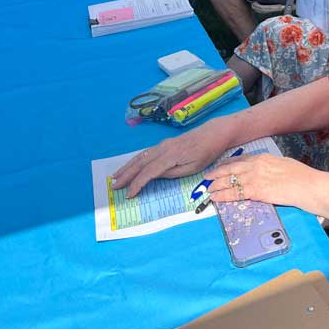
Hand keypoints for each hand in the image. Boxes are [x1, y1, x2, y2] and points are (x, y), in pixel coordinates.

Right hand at [111, 117, 232, 197]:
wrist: (214, 133)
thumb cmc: (207, 152)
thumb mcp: (193, 167)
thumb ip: (173, 173)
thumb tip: (155, 176)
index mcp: (171, 156)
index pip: (149, 172)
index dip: (137, 184)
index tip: (128, 195)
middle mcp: (163, 148)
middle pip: (140, 162)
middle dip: (126, 175)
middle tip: (113, 186)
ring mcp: (163, 145)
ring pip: (141, 156)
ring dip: (127, 167)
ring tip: (116, 176)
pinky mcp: (165, 144)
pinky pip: (146, 152)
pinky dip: (135, 160)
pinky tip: (130, 165)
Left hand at [205, 153, 319, 211]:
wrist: (309, 186)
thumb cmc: (302, 177)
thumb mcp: (284, 165)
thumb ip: (271, 167)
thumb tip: (266, 172)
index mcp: (264, 158)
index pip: (240, 160)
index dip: (227, 164)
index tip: (220, 168)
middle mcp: (256, 165)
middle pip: (231, 168)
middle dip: (217, 174)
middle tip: (207, 178)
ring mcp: (255, 177)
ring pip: (230, 180)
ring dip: (217, 186)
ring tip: (208, 190)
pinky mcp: (256, 191)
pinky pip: (234, 194)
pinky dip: (223, 196)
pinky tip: (216, 198)